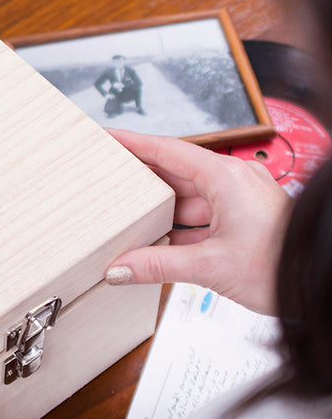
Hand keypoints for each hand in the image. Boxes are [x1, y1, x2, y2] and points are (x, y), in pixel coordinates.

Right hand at [104, 129, 291, 314]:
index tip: (107, 136)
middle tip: (107, 179)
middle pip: (174, 174)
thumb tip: (120, 268)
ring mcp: (238, 201)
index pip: (168, 150)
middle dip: (140, 180)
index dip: (133, 142)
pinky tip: (154, 243)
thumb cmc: (284, 265)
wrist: (320, 282)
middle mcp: (232, 183)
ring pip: (186, 200)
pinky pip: (199, 219)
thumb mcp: (211, 266)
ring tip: (124, 219)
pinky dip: (176, 231)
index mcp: (226, 178)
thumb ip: (158, 266)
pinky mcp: (241, 221)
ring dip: (158, 213)